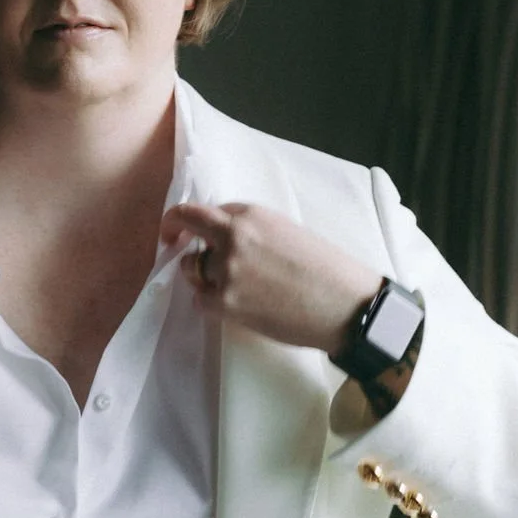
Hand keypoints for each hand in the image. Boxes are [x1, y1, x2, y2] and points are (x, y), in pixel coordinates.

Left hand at [160, 201, 383, 353]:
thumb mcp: (289, 232)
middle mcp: (234, 236)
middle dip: (173, 228)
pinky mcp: (226, 303)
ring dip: (200, 275)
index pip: (211, 210)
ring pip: (190, 268)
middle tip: (171, 241)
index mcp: (252, 215)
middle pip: (186, 222)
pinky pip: (201, 300)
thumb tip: (226, 238)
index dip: (202, 221)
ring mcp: (227, 271)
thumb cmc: (327, 269)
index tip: (192, 229)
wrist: (346, 306)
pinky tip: (233, 307)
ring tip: (227, 286)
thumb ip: (255, 230)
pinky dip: (211, 303)